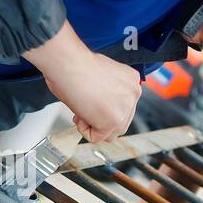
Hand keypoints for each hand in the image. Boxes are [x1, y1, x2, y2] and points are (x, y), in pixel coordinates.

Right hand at [24, 22, 141, 142]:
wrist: (69, 64)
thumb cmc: (76, 65)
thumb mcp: (102, 75)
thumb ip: (109, 91)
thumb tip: (102, 104)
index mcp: (132, 80)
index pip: (123, 106)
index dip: (104, 107)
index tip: (92, 101)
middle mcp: (133, 94)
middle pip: (121, 122)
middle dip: (100, 119)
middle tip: (84, 109)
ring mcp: (125, 109)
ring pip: (111, 133)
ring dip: (94, 126)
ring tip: (82, 111)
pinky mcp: (113, 121)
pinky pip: (97, 138)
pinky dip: (84, 131)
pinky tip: (79, 115)